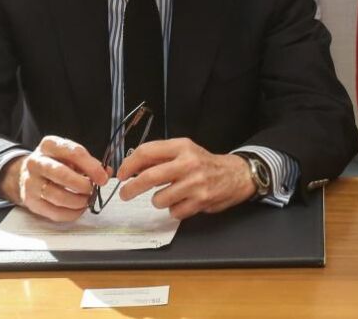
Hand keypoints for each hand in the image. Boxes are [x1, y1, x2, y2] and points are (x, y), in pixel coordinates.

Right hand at [0, 135, 108, 221]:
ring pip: (57, 196)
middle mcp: (36, 163)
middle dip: (83, 185)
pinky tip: (79, 209)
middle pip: (62, 175)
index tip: (103, 178)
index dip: (92, 167)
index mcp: (49, 145)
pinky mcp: (31, 201)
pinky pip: (54, 212)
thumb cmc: (56, 163)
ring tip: (86, 199)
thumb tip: (106, 173)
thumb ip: (90, 163)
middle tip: (92, 190)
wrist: (29, 173)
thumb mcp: (71, 155)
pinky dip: (71, 213)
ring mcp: (31, 183)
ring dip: (78, 201)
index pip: (74, 153)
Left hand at [116, 138, 255, 219]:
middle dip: (131, 188)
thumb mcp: (184, 151)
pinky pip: (174, 211)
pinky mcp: (201, 201)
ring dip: (158, 200)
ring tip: (168, 195)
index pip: (146, 151)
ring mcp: (195, 183)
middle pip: (149, 177)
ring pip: (159, 199)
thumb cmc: (204, 163)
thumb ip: (160, 157)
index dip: (129, 164)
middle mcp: (188, 163)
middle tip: (125, 194)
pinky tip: (183, 201)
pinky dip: (174, 209)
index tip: (122, 174)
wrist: (236, 174)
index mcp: (182, 146)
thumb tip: (130, 167)